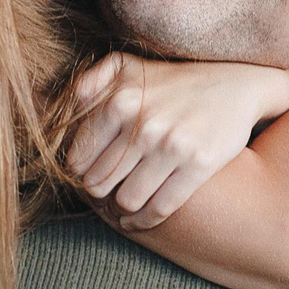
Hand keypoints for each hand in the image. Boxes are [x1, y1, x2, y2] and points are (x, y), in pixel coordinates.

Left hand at [68, 54, 288, 229]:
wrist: (236, 85)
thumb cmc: (175, 80)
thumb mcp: (128, 67)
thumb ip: (90, 82)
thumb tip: (52, 103)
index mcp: (119, 102)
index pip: (80, 158)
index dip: (79, 174)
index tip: (87, 177)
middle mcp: (143, 125)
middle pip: (100, 184)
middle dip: (99, 193)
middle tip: (105, 195)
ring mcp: (172, 147)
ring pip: (127, 200)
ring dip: (121, 210)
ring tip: (122, 208)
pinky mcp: (199, 165)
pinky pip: (160, 208)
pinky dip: (145, 222)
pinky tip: (139, 221)